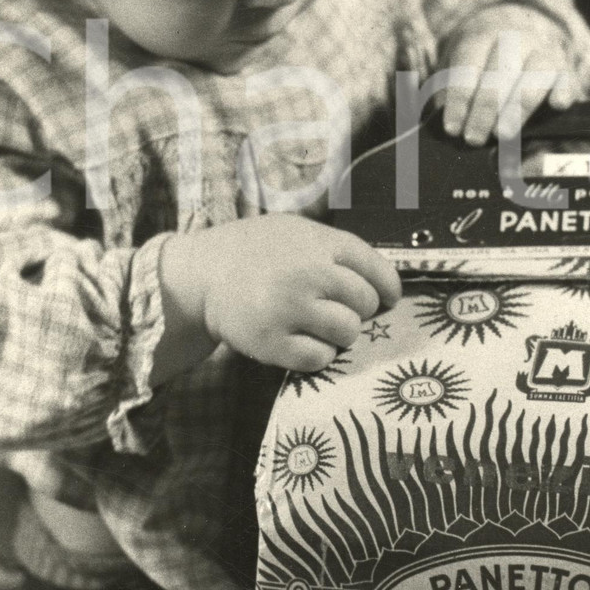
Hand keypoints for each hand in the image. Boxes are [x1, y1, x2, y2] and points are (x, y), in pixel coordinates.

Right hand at [158, 215, 400, 376]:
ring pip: (348, 332)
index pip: (379, 271)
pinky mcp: (272, 342)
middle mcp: (308, 272)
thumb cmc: (256, 252)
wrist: (201, 274)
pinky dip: (316, 354)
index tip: (385, 299)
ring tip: (317, 324)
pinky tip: (300, 340)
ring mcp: (289, 308)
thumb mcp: (296, 231)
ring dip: (339, 333)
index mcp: (320, 242)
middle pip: (366, 304)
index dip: (388, 290)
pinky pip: (319, 358)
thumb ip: (337, 250)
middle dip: (358, 310)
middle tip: (337, 309)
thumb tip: (382, 282)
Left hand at [438, 4, 577, 145]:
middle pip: (500, 73)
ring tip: (502, 133)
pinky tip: (556, 105)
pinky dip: (563, 90)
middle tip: (474, 138)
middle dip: (485, 109)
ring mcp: (542, 50)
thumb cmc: (480, 60)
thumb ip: (452, 95)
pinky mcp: (564, 66)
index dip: (459, 101)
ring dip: (518, 106)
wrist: (515, 29)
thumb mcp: (459, 67)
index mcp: (481, 35)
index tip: (453, 129)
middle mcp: (514, 38)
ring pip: (534, 74)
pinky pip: (567, 77)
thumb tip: (452, 130)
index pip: (467, 68)